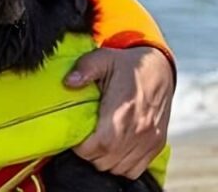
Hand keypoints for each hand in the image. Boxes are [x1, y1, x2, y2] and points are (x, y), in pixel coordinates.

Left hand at [65, 46, 174, 178]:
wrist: (159, 70)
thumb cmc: (126, 65)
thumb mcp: (103, 58)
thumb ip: (84, 69)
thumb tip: (69, 82)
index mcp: (124, 110)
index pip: (100, 144)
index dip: (82, 147)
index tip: (74, 137)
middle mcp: (139, 129)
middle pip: (106, 160)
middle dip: (89, 153)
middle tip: (83, 139)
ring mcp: (149, 140)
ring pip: (119, 168)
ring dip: (104, 161)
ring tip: (96, 144)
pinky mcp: (156, 145)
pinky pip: (136, 170)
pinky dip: (122, 166)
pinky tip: (113, 151)